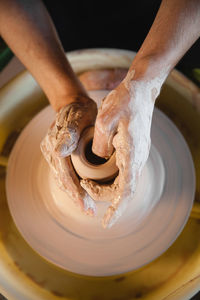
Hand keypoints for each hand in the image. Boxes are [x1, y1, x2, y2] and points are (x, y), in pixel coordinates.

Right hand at [40, 96, 96, 214]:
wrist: (74, 104)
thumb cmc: (79, 111)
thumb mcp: (76, 119)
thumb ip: (67, 134)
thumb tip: (58, 152)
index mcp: (54, 145)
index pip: (65, 174)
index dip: (75, 191)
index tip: (86, 205)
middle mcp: (51, 152)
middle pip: (63, 180)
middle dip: (76, 198)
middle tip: (90, 211)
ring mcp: (53, 155)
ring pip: (63, 180)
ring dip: (74, 195)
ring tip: (87, 208)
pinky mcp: (59, 156)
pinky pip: (64, 175)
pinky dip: (72, 186)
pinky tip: (81, 194)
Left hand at [81, 71, 160, 226]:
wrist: (141, 90)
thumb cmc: (125, 101)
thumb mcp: (106, 118)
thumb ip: (101, 143)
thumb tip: (99, 158)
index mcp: (132, 153)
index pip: (126, 190)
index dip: (117, 209)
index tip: (106, 223)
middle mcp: (138, 157)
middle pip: (125, 190)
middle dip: (105, 195)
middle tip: (85, 187)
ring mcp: (138, 154)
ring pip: (125, 182)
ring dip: (108, 187)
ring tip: (89, 182)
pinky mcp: (136, 150)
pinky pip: (126, 172)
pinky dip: (113, 179)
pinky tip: (101, 174)